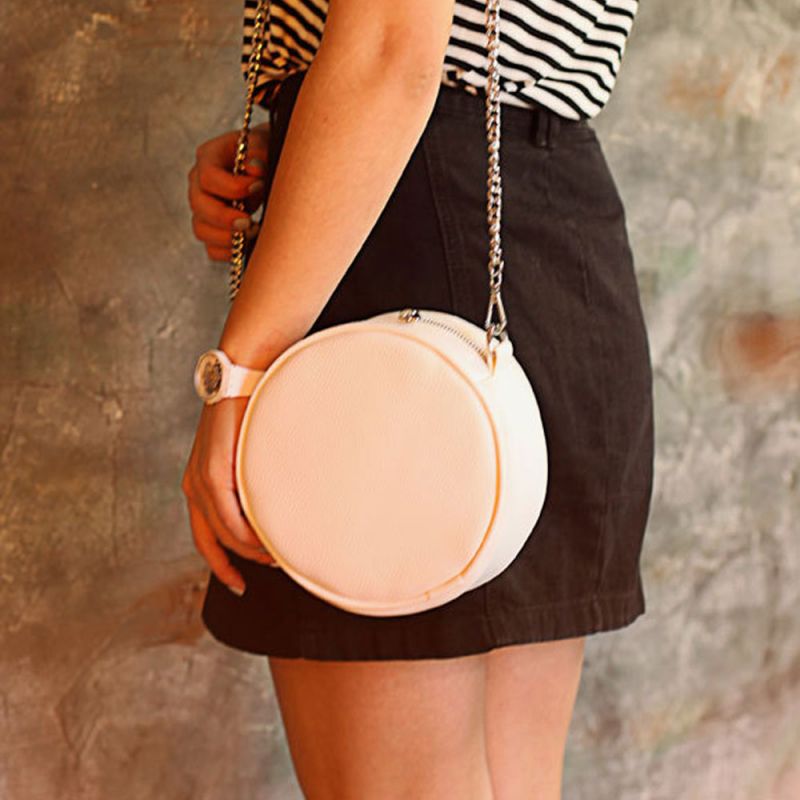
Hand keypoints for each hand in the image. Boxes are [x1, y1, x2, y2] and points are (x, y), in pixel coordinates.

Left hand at [181, 396, 277, 595]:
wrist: (246, 372)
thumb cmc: (257, 410)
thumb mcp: (251, 452)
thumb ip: (255, 479)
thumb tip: (279, 503)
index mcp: (201, 483)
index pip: (207, 537)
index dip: (222, 565)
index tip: (241, 583)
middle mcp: (195, 485)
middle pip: (214, 543)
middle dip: (241, 563)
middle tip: (273, 567)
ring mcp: (203, 479)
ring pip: (225, 535)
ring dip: (253, 550)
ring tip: (281, 552)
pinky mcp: (215, 470)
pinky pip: (230, 518)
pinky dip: (249, 535)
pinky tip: (270, 537)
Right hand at [188, 125, 270, 262]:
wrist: (267, 166)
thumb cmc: (265, 153)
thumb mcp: (265, 143)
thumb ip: (260, 151)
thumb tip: (254, 169)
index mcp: (209, 157)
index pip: (208, 176)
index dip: (232, 187)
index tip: (258, 186)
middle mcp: (199, 183)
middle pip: (198, 205)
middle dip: (225, 218)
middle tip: (250, 222)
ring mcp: (203, 208)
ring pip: (201, 229)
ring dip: (227, 237)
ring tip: (252, 232)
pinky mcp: (213, 229)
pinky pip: (211, 249)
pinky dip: (229, 252)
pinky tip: (247, 245)